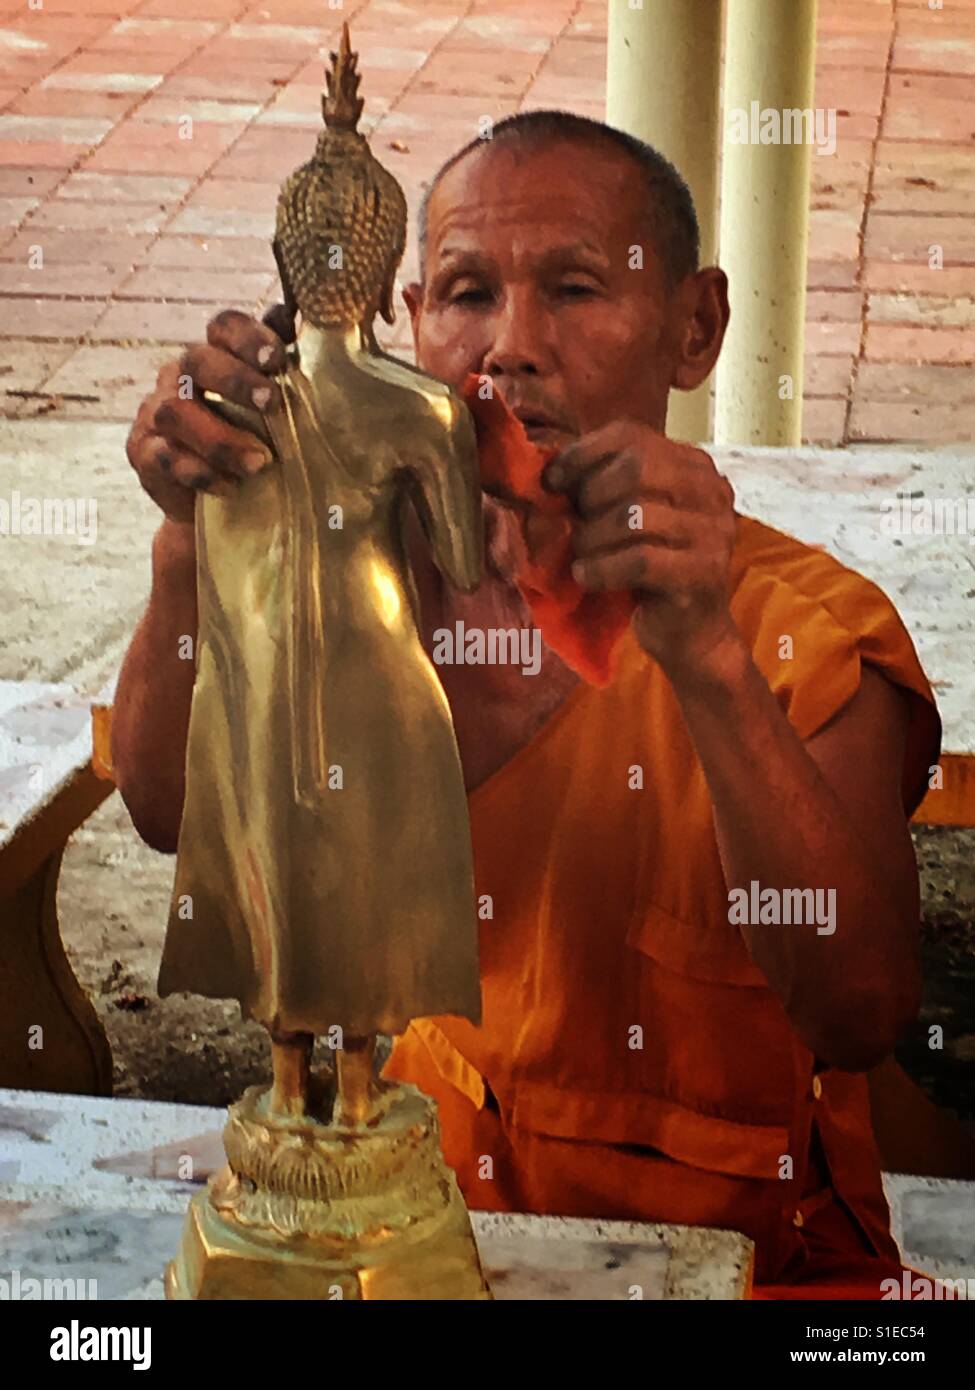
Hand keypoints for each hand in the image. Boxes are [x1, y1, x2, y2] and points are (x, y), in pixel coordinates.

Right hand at [125, 306, 293, 523]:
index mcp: (215, 356)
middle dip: (235, 379)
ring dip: (220, 439)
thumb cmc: (256, 443)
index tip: (277, 358)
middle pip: (196, 361)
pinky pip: (164, 458)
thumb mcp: (276, 406)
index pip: (223, 327)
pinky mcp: (145, 454)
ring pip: (175, 412)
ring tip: (259, 463)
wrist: (230, 504)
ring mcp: (156, 414)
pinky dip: (199, 472)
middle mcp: (180, 378)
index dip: (248, 337)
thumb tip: (296, 315)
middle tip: (273, 403)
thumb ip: (285, 361)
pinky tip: (230, 486)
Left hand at [543, 421, 740, 678]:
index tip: (553, 482)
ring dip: (593, 538)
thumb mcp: (627, 517)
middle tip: (576, 528)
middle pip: (636, 469)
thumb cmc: (648, 571)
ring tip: (582, 556)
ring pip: (635, 516)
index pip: (631, 435)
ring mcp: (713, 531)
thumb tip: (547, 472)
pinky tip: (587, 577)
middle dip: (591, 498)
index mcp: (692, 466)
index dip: (583, 454)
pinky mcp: (702, 572)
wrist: (688, 632)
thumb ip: (601, 486)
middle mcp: (710, 490)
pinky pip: (640, 560)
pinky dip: (602, 568)